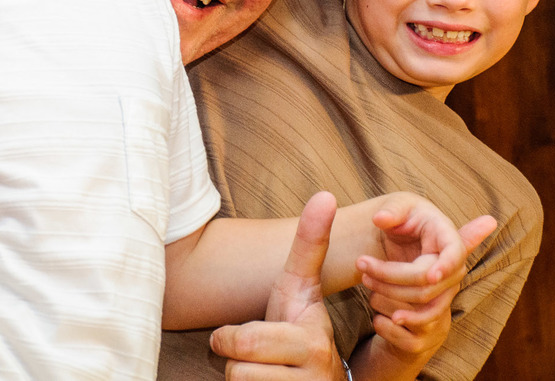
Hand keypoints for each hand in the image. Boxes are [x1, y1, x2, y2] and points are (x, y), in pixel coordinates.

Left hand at [209, 192, 347, 379]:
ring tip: (263, 372)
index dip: (228, 338)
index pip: (243, 341)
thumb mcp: (302, 289)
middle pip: (235, 370)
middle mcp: (312, 378)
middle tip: (252, 353)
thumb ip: (310, 244)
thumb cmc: (301, 330)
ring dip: (240, 379)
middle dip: (233, 359)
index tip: (249, 333)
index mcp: (310, 341)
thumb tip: (326, 193)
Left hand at [358, 213, 495, 361]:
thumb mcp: (399, 208)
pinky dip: (394, 327)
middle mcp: (452, 273)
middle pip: (428, 285)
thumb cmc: (404, 221)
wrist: (405, 246)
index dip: (446, 266)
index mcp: (447, 240)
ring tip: (365, 282)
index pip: (457, 255)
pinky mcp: (431, 321)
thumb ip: (392, 210)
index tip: (430, 275)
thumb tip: (380, 219)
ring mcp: (444, 299)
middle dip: (391, 277)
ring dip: (390, 298)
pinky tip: (375, 317)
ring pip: (422, 310)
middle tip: (361, 265)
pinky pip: (416, 333)